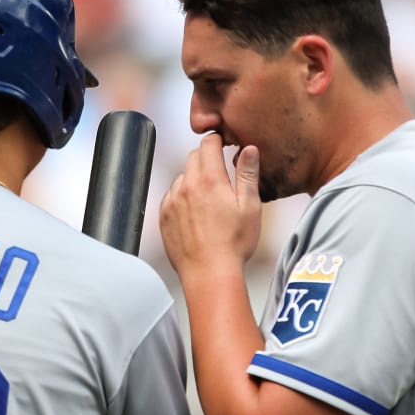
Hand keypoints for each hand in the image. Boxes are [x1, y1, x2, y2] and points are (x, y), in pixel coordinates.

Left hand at [159, 133, 261, 279]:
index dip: (217, 141)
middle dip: (206, 159)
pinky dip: (182, 198)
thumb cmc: (234, 243)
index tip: (223, 145)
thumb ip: (248, 174)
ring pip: (182, 177)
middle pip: (193, 157)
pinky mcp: (164, 216)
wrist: (209, 273)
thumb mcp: (250, 206)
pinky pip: (171, 196)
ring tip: (209, 201)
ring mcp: (172, 201)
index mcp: (210, 179)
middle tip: (220, 175)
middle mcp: (187, 186)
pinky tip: (195, 214)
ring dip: (193, 180)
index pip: (208, 144)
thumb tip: (249, 148)